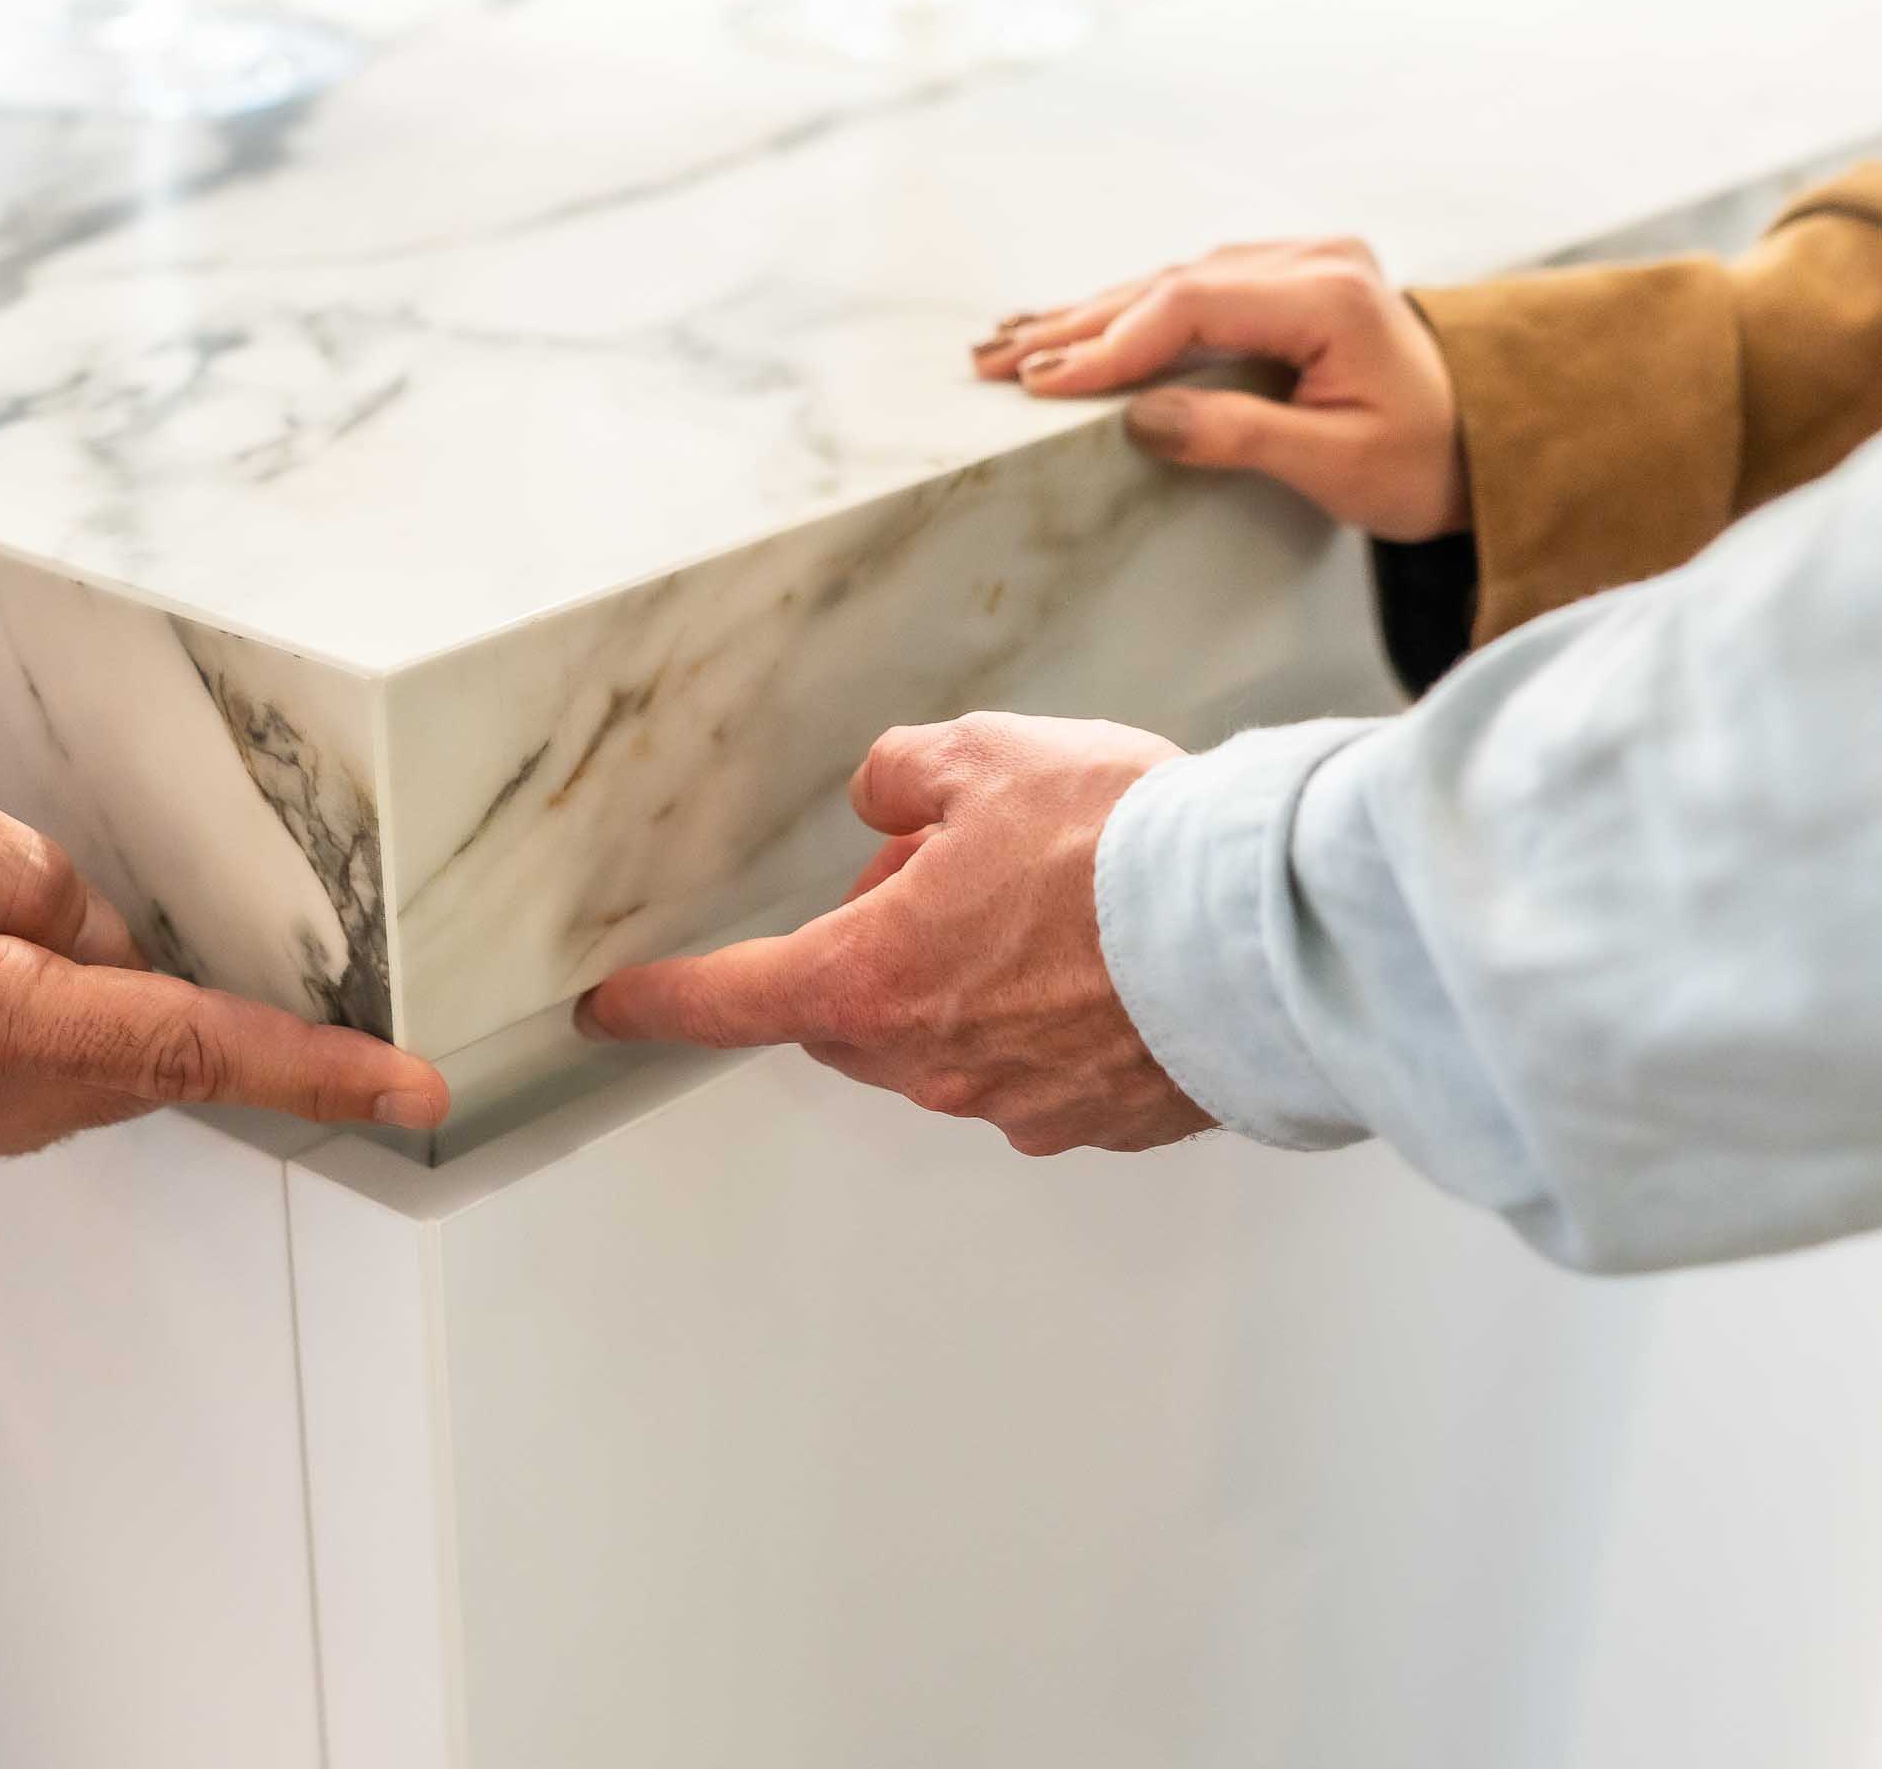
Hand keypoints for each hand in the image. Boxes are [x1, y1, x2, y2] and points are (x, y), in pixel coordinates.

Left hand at [576, 714, 1208, 1156]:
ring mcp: (1020, 1106)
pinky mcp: (1102, 1122)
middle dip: (875, 947)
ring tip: (1060, 899)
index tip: (614, 1011)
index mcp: (872, 980)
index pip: (731, 999)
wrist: (1267, 929)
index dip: (663, 1002)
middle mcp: (932, 1063)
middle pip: (854, 1013)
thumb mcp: (986, 758)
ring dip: (974, 981)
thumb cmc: (1127, 848)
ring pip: (953, 1040)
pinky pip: (1045, 1068)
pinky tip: (1118, 959)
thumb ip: (906, 778)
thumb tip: (890, 800)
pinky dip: (1059, 1019)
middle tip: (950, 868)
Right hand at [972, 237, 1468, 541]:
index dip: (1111, 343)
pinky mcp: (1290, 279)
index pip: (1192, 305)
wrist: (1492, 439)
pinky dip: (1127, 310)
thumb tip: (1141, 419)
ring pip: (1170, 281)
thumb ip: (1239, 437)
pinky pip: (1191, 288)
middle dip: (1076, 325)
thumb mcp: (1337, 465)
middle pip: (1169, 284)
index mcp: (1332, 296)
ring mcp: (1302, 263)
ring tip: (1008, 342)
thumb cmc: (1424, 464)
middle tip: (991, 362)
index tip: (1043, 384)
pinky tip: (1074, 323)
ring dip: (1088, 314)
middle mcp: (1313, 261)